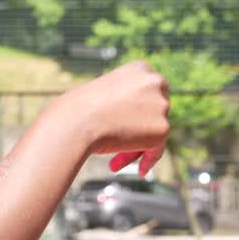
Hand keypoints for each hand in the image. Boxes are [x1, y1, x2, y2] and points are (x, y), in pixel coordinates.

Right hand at [63, 61, 169, 175]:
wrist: (76, 121)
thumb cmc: (81, 110)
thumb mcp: (106, 96)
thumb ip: (126, 103)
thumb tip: (142, 121)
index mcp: (141, 69)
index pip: (148, 94)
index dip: (137, 114)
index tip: (124, 127)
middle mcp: (156, 82)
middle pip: (154, 113)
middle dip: (138, 132)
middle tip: (118, 146)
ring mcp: (161, 105)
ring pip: (154, 132)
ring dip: (135, 147)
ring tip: (114, 162)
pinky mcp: (162, 128)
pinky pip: (157, 149)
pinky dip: (148, 159)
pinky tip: (139, 171)